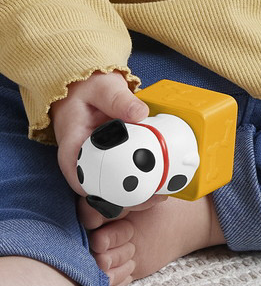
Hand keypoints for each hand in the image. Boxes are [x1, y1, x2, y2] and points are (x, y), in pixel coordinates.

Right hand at [50, 70, 148, 196]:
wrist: (86, 86)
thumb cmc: (89, 88)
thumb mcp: (104, 88)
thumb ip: (119, 100)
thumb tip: (140, 113)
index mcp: (72, 150)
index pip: (82, 182)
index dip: (105, 196)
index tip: (131, 197)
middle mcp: (80, 162)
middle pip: (101, 191)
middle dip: (128, 199)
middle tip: (157, 197)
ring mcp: (95, 162)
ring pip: (113, 187)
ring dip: (136, 194)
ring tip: (163, 193)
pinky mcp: (109, 159)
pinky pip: (122, 174)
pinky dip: (139, 178)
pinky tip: (159, 179)